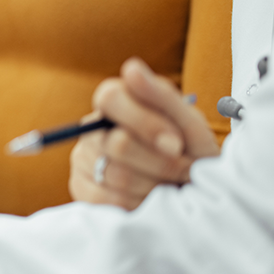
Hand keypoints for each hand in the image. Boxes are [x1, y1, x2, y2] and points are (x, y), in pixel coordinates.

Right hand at [69, 57, 219, 209]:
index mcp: (115, 100)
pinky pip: (107, 201)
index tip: (177, 144)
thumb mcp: (189, 124)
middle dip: (162, 163)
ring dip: (156, 186)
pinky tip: (152, 201)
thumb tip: (131, 68)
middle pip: (118, 144)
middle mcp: (91, 127)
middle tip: (186, 171)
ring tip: (173, 187)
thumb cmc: (190, 153)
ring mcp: (81, 158)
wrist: (193, 193)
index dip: (145, 123)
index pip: (110, 97)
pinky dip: (139, 205)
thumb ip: (162, 98)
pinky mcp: (80, 188)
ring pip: (116, 176)